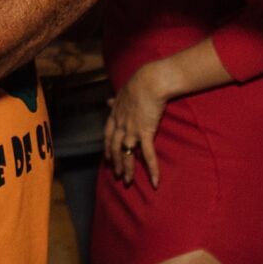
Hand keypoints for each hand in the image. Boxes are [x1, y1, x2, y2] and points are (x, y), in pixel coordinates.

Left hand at [104, 63, 169, 187]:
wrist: (149, 82)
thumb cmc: (138, 84)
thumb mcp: (121, 93)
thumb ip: (114, 101)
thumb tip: (107, 101)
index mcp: (114, 115)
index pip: (107, 136)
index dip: (108, 148)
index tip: (108, 157)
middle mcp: (120, 125)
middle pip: (115, 148)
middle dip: (116, 163)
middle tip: (117, 175)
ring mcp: (131, 130)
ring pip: (126, 154)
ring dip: (127, 169)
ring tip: (128, 181)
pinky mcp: (145, 132)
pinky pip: (148, 155)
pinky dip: (152, 169)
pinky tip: (155, 181)